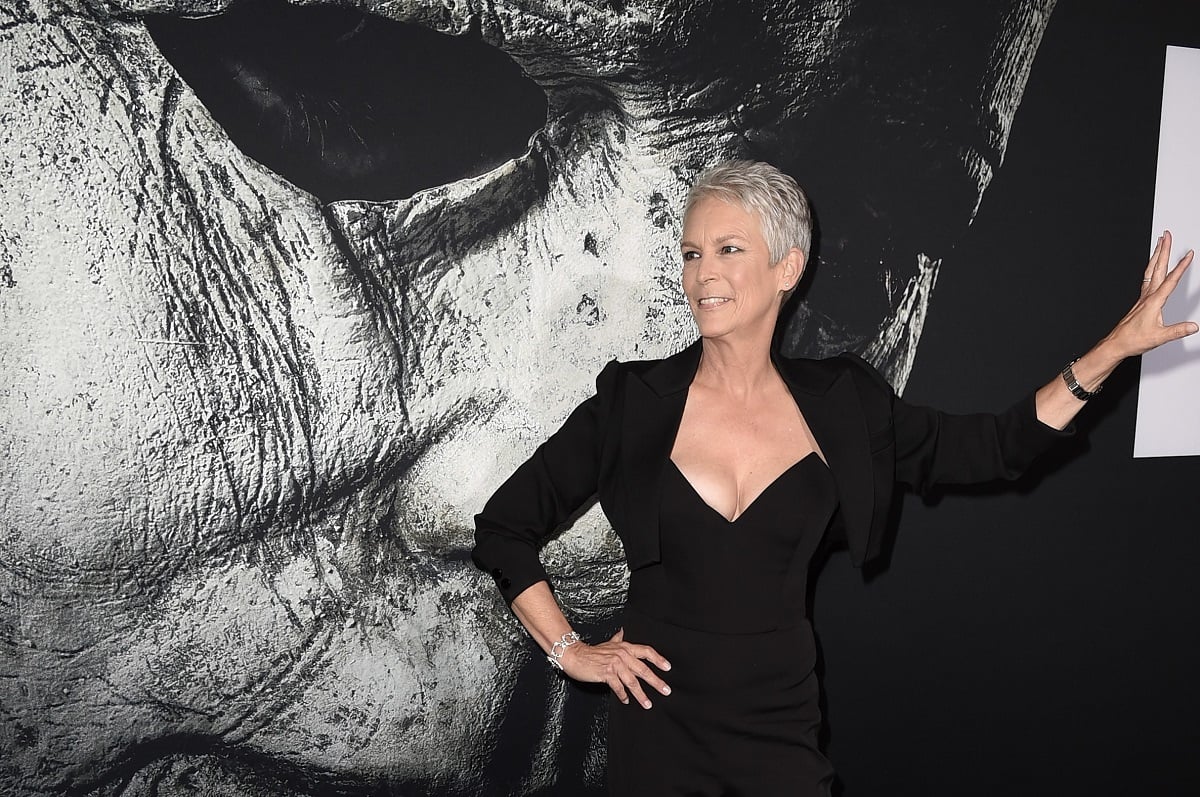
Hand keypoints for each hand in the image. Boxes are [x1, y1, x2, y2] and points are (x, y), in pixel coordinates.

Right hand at [558, 628, 671, 708]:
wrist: (575, 655)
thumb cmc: (591, 652)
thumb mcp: (608, 643)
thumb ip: (617, 639)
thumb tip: (622, 632)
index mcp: (625, 647)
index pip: (646, 651)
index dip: (658, 659)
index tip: (668, 668)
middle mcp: (622, 654)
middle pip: (643, 669)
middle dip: (656, 681)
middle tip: (666, 690)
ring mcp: (615, 664)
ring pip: (632, 681)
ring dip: (641, 694)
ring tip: (647, 703)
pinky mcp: (606, 673)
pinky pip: (618, 687)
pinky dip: (623, 695)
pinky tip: (626, 700)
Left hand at [1104, 230, 1198, 357]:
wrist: (1117, 344)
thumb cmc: (1134, 339)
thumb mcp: (1159, 337)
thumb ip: (1177, 331)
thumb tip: (1193, 326)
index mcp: (1153, 301)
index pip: (1170, 280)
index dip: (1181, 267)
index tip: (1189, 254)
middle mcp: (1147, 296)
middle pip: (1157, 268)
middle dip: (1163, 250)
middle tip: (1167, 235)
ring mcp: (1143, 298)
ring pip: (1151, 271)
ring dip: (1156, 256)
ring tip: (1161, 243)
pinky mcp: (1141, 301)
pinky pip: (1148, 279)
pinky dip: (1152, 268)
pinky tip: (1154, 267)